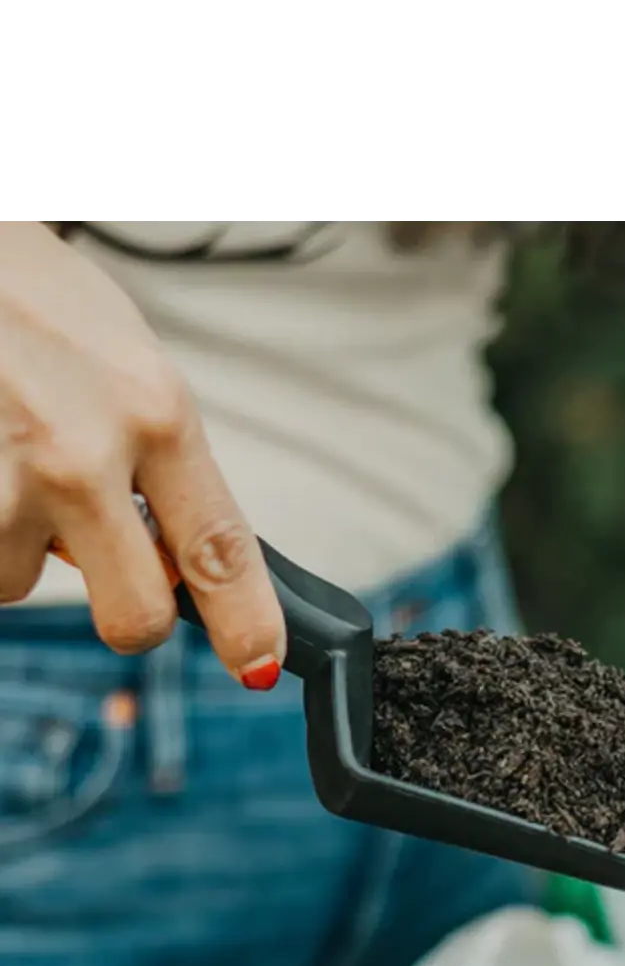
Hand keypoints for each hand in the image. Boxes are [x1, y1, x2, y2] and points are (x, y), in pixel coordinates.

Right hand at [0, 221, 284, 684]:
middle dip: (129, 609)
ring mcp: (7, 481)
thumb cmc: (34, 301)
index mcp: (155, 414)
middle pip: (134, 615)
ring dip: (20, 542)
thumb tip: (181, 557)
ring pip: (23, 581)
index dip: (247, 624)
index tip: (258, 663)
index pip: (222, 553)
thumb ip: (164, 464)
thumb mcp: (130, 369)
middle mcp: (83, 455)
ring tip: (13, 461)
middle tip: (112, 567)